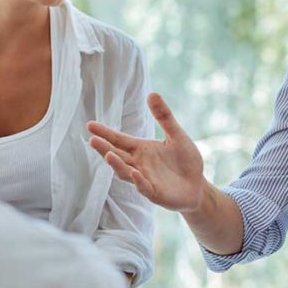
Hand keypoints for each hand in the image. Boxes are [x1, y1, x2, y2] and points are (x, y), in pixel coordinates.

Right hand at [87, 93, 205, 211]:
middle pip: (117, 156)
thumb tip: (152, 93)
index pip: (119, 140)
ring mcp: (145, 180)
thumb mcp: (177, 135)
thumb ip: (164, 117)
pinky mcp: (155, 193)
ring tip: (108, 155)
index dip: (105, 133)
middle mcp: (138, 164)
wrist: (198, 185)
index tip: (89, 125)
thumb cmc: (185, 160)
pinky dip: (139, 181)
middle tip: (93, 140)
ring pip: (125, 172)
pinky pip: (144, 187)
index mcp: (141, 149)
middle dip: (104, 149)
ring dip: (117, 165)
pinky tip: (135, 173)